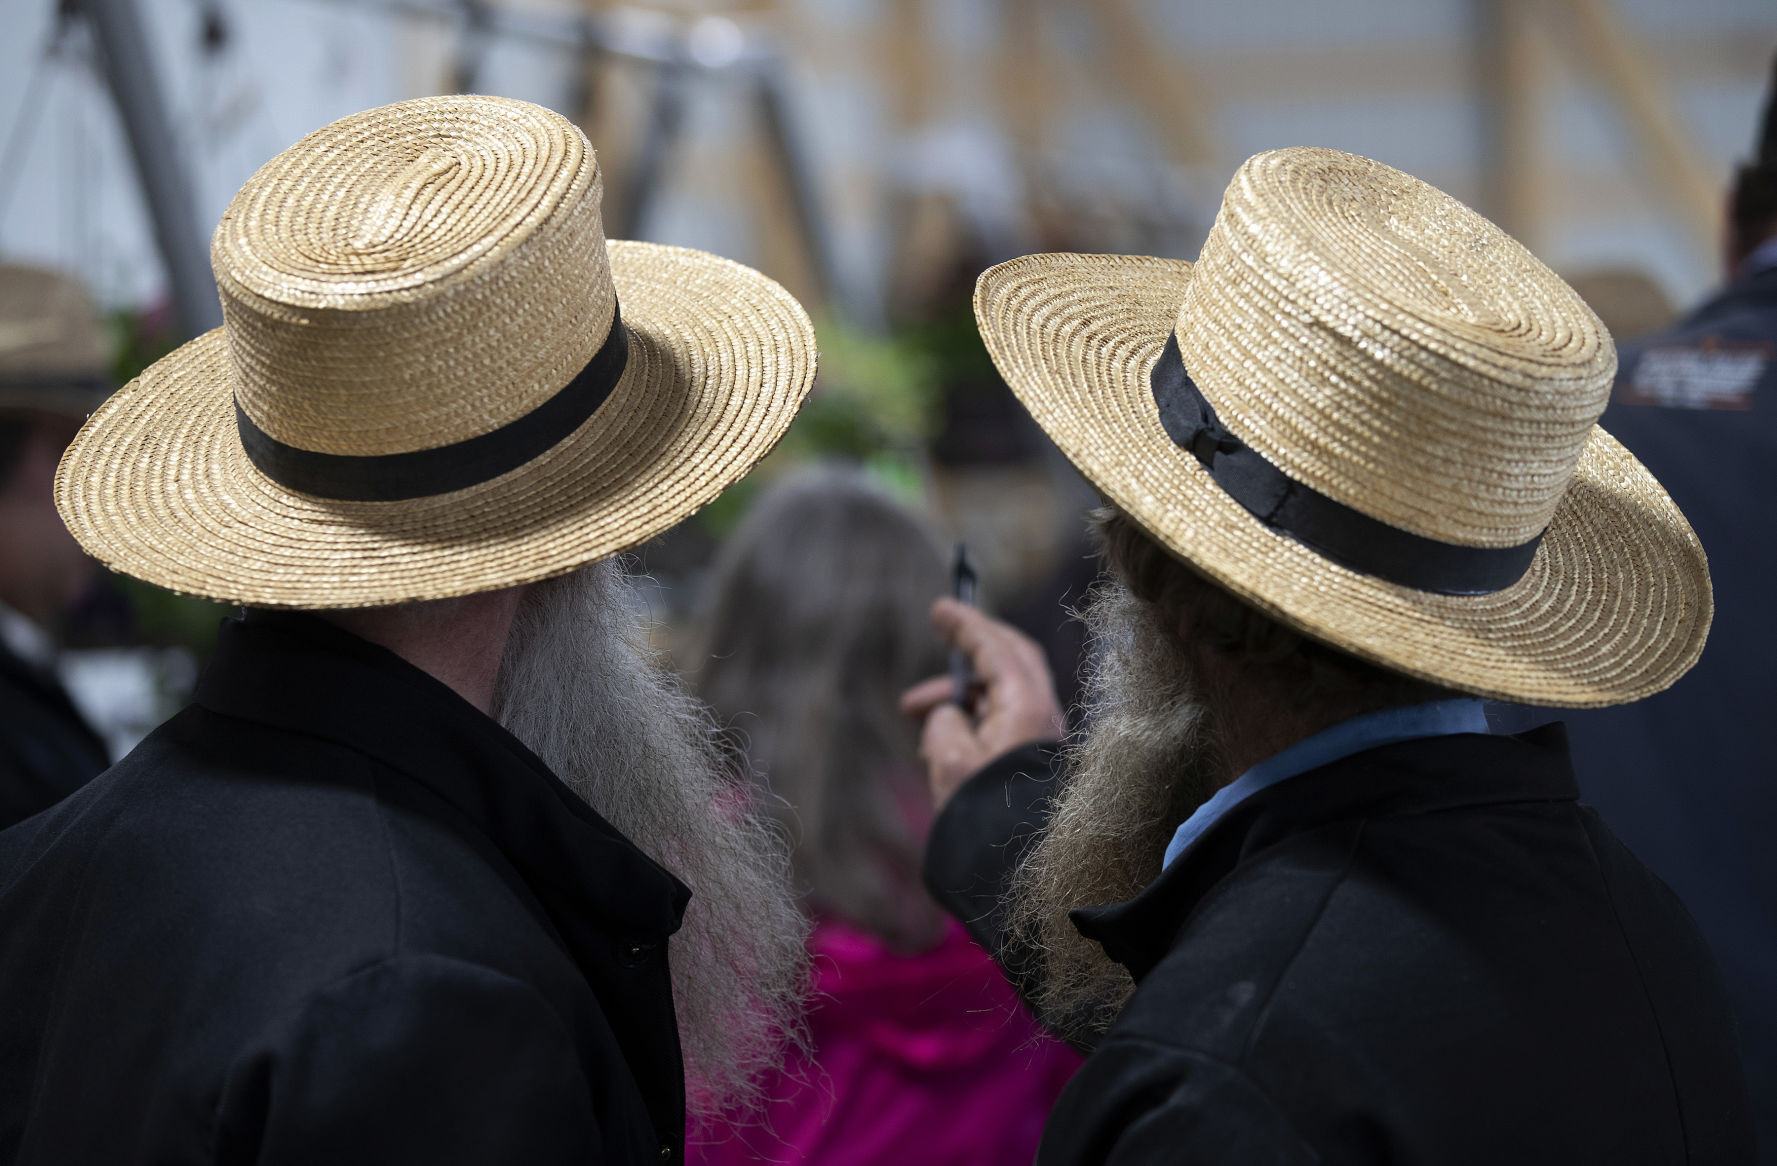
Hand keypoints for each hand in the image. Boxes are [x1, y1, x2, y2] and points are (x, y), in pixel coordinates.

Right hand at [900, 598, 1066, 810]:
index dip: (966, 624)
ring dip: (959, 697)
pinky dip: (970, 720)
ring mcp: (1039, 738)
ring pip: (1000, 694)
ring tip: (915, 717)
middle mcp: (1041, 715)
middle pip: (1009, 660)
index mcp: (1027, 705)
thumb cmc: (985, 813)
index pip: (997, 646)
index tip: (940, 607)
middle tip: (937, 646)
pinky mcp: (1031, 760)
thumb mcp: (949, 759)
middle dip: (968, 653)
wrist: (1019, 868)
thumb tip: (950, 717)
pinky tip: (938, 744)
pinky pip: (1000, 722)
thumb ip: (943, 721)